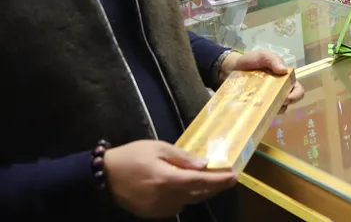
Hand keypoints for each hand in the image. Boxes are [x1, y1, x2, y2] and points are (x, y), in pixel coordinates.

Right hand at [103, 140, 236, 218]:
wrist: (104, 175)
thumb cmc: (132, 156)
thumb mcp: (159, 148)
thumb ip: (183, 158)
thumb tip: (204, 165)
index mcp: (167, 180)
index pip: (200, 183)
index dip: (219, 181)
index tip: (234, 177)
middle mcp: (165, 198)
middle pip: (198, 195)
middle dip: (214, 187)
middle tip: (227, 178)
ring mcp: (158, 209)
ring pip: (188, 202)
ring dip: (200, 193)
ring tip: (209, 181)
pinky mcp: (151, 213)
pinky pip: (175, 207)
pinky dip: (184, 198)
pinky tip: (185, 188)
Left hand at [218, 50, 304, 107]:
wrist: (230, 68)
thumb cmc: (250, 60)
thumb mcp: (263, 56)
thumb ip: (273, 59)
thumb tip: (283, 71)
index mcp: (285, 79)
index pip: (297, 90)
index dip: (295, 96)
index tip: (286, 98)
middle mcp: (278, 91)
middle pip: (288, 103)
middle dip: (283, 105)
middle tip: (273, 104)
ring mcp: (267, 100)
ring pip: (275, 110)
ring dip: (271, 110)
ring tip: (260, 107)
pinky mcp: (256, 107)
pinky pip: (261, 114)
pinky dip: (259, 114)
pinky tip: (253, 112)